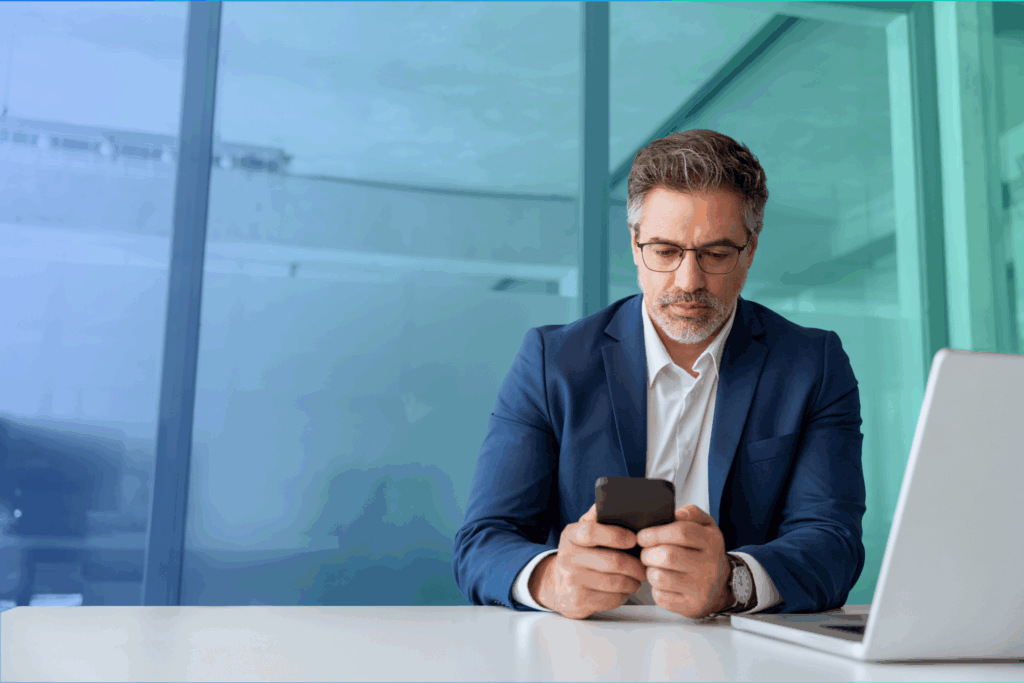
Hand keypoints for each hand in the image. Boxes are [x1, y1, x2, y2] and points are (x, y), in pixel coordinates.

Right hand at [529, 504, 646, 618]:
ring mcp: (572, 581)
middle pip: (612, 562)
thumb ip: (598, 517)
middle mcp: (568, 557)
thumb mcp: (582, 532)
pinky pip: (612, 599)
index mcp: (571, 535)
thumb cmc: (579, 554)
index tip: (634, 539)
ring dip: (633, 581)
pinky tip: (623, 588)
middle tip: (645, 565)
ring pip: (616, 582)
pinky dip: (624, 594)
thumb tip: (619, 499)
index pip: (591, 531)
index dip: (616, 535)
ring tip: (637, 577)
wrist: (558, 585)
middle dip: (636, 565)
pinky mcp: (579, 601)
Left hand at [636, 505, 731, 617]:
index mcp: (712, 542)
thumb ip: (690, 513)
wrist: (721, 586)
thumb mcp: (705, 526)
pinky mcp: (691, 606)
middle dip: (648, 553)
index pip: (682, 532)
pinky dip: (655, 588)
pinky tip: (662, 582)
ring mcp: (701, 589)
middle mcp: (709, 566)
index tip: (642, 536)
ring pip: (660, 577)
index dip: (656, 533)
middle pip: (668, 556)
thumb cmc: (705, 552)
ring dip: (649, 570)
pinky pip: (661, 597)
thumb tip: (674, 514)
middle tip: (646, 553)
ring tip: (654, 566)